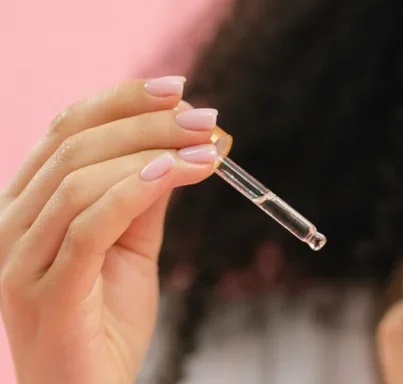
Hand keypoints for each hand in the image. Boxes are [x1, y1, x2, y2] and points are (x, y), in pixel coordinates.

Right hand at [0, 77, 218, 383]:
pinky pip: (89, 225)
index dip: (120, 100)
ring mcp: (19, 260)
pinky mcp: (46, 291)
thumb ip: (145, 198)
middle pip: (73, 146)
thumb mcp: (132, 247)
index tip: (177, 88)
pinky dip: (135, 190)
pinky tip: (178, 173)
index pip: (65, 131)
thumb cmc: (107, 322)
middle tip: (204, 119)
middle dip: (146, 123)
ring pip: (80, 179)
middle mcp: (9, 225)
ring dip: (152, 153)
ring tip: (206, 148)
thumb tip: (181, 146)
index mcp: (25, 206)